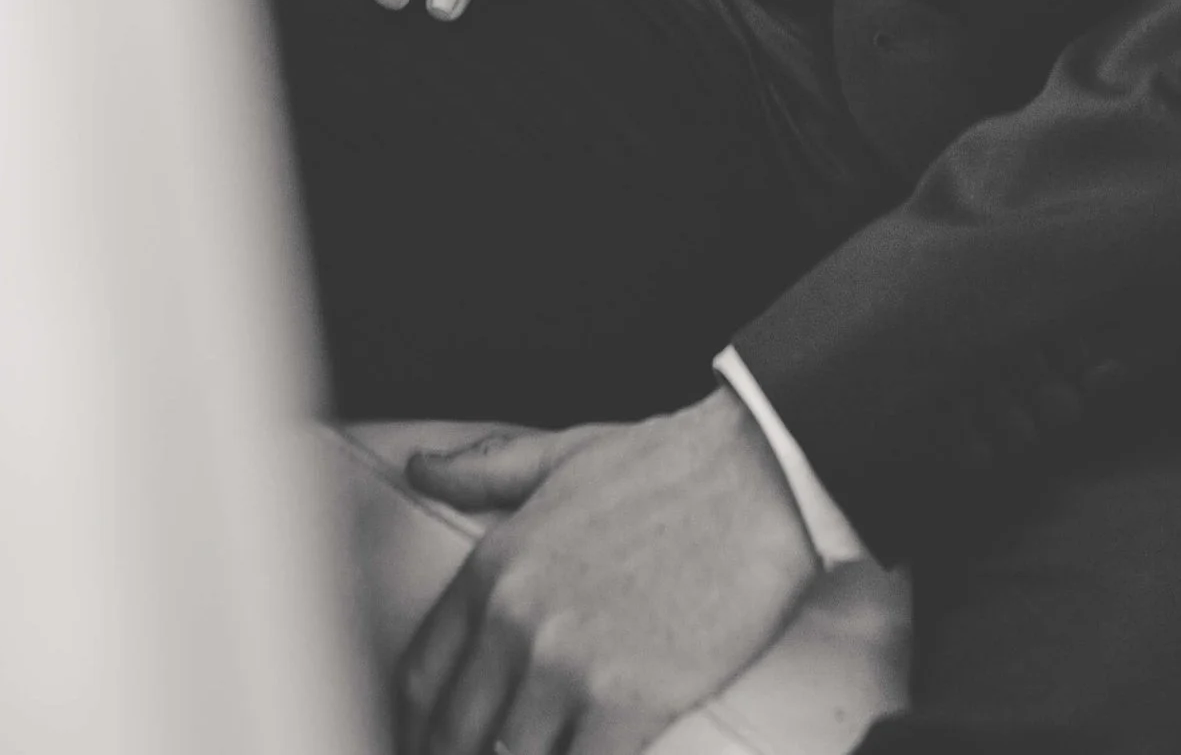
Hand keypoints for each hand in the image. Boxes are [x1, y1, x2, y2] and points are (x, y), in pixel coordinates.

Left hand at [392, 395, 819, 754]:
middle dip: (465, 752)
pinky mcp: (625, 707)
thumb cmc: (670, 466)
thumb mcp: (562, 455)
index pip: (422, 676)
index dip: (425, 719)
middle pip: (455, 734)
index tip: (440, 733)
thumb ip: (485, 472)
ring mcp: (567, 668)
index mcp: (495, 567)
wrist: (759, 478)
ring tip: (547, 748)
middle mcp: (516, 622)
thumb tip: (421, 465)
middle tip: (490, 752)